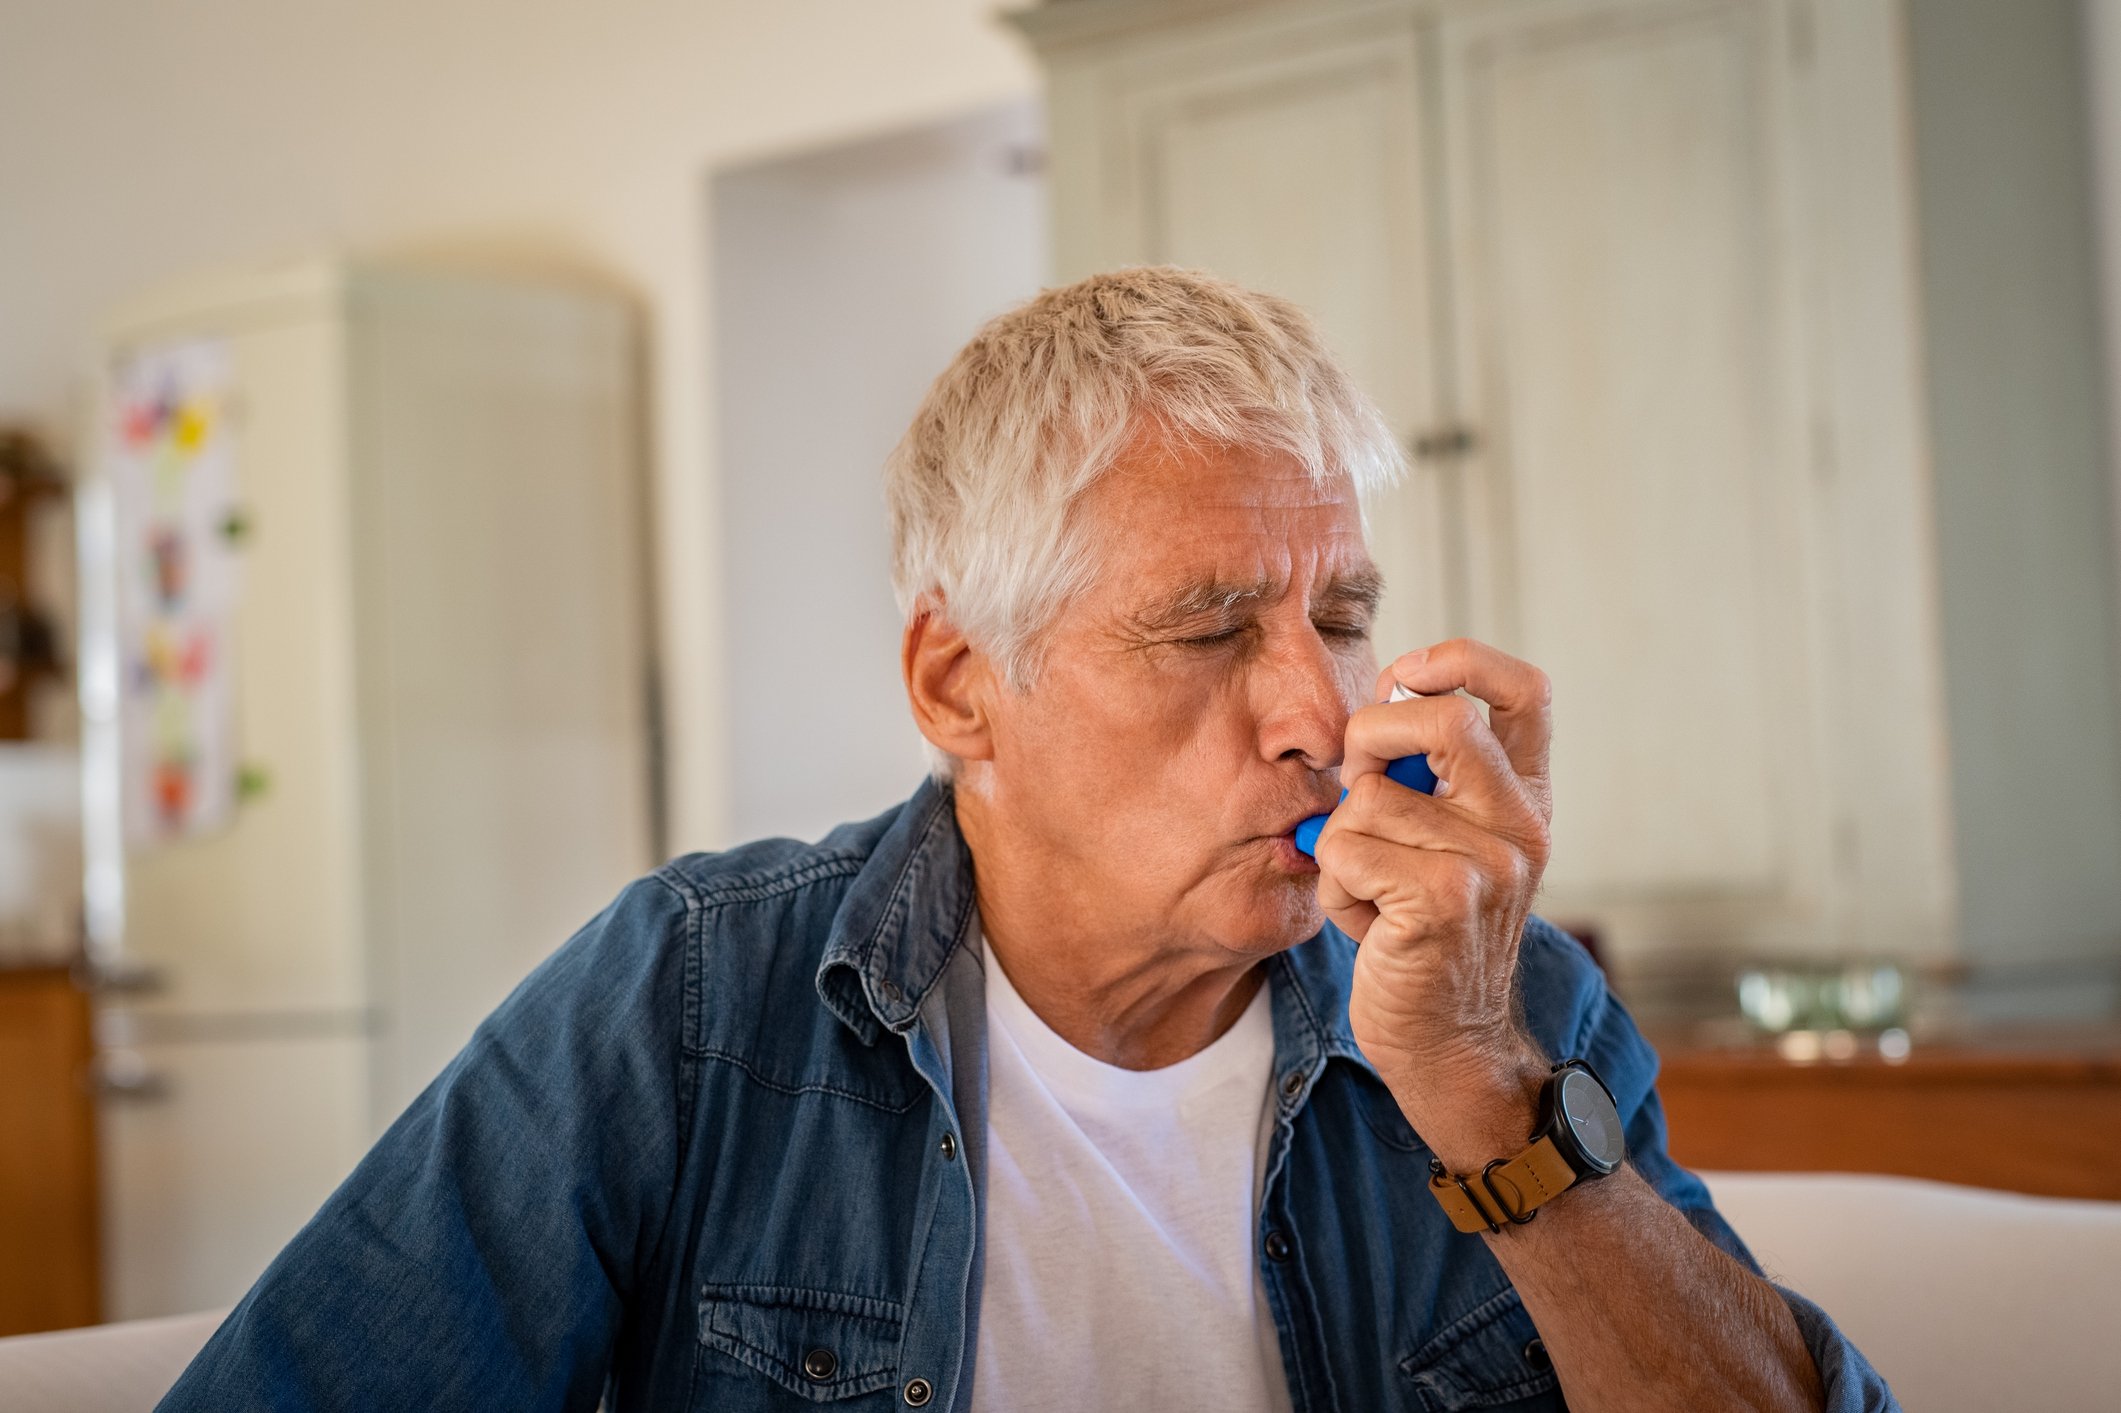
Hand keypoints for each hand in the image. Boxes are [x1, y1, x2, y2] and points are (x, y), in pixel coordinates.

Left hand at [1313, 638, 1555, 1166]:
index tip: (1409, 674)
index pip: (1526, 690)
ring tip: (1372, 893)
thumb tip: (1381, 696)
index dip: (1462, 661)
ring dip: (1344, 845)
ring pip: (1370, 797)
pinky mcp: (1443, 900)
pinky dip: (1336, 886)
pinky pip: (1347, 850)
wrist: (1450, 1044)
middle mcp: (1520, 825)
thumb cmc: (1423, 936)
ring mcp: (1488, 863)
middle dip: (1372, 738)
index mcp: (1525, 799)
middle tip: (1360, 787)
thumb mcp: (1442, 846)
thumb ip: (1425, 778)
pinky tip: (1368, 923)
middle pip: (1445, 720)